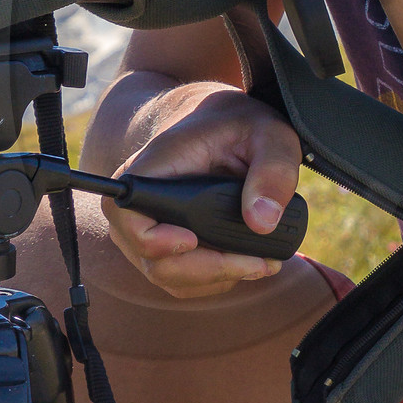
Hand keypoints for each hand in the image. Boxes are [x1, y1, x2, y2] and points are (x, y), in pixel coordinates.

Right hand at [102, 81, 302, 298]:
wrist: (219, 122)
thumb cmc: (237, 124)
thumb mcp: (269, 133)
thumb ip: (273, 170)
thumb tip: (262, 223)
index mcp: (152, 168)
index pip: (129, 217)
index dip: (155, 241)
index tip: (194, 240)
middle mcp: (140, 203)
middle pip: (152, 260)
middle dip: (209, 270)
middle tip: (259, 262)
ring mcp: (149, 229)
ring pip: (168, 276)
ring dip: (217, 278)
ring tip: (263, 262)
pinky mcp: (165, 247)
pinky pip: (180, 280)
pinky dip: (215, 280)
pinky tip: (246, 263)